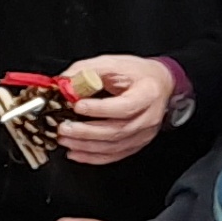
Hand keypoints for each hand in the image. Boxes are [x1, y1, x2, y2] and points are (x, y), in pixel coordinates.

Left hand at [56, 57, 176, 164]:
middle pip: (117, 130)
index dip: (99, 109)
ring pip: (113, 146)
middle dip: (86, 132)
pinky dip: (92, 157)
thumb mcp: (113, 63)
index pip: (124, 107)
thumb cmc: (137, 74)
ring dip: (85, 146)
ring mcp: (144, 134)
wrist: (158, 84)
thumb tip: (63, 84)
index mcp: (147, 94)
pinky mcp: (137, 144)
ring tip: (65, 140)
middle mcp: (149, 117)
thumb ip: (87, 71)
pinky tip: (76, 153)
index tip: (78, 106)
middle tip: (64, 128)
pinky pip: (114, 155)